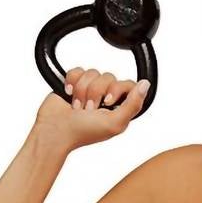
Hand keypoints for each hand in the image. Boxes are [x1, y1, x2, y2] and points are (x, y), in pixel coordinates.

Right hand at [36, 67, 150, 144]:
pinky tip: (69, 96)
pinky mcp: (74, 83)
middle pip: (108, 77)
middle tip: (89, 110)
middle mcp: (105, 98)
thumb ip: (133, 104)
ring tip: (78, 107)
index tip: (108, 102)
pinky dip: (72, 82)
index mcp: (118, 108)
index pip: (128, 85)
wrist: (55, 130)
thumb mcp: (115, 123)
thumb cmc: (84, 132)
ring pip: (92, 72)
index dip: (117, 89)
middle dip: (96, 93)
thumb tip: (145, 85)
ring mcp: (89, 90)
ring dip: (82, 91)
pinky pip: (78, 70)